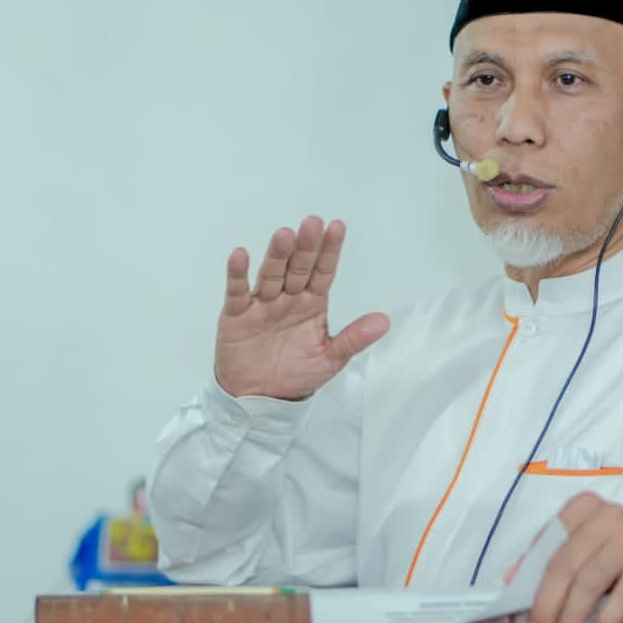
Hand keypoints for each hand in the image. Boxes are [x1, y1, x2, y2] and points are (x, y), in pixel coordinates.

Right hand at [215, 216, 388, 399]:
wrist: (261, 399)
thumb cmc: (296, 375)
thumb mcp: (331, 358)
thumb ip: (354, 339)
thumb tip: (384, 321)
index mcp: (312, 303)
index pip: (323, 271)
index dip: (330, 250)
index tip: (337, 227)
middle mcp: (288, 297)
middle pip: (298, 267)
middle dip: (306, 247)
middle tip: (312, 224)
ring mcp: (263, 303)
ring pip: (271, 274)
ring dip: (277, 255)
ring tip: (284, 235)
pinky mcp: (237, 315)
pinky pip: (238, 292)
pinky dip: (237, 274)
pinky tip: (240, 255)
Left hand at [524, 492, 622, 622]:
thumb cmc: (613, 559)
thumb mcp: (579, 555)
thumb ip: (546, 563)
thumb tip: (511, 582)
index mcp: (583, 508)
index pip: (549, 546)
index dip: (532, 583)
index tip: (525, 620)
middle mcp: (609, 515)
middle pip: (567, 563)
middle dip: (549, 605)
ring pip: (592, 579)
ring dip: (573, 616)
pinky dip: (607, 619)